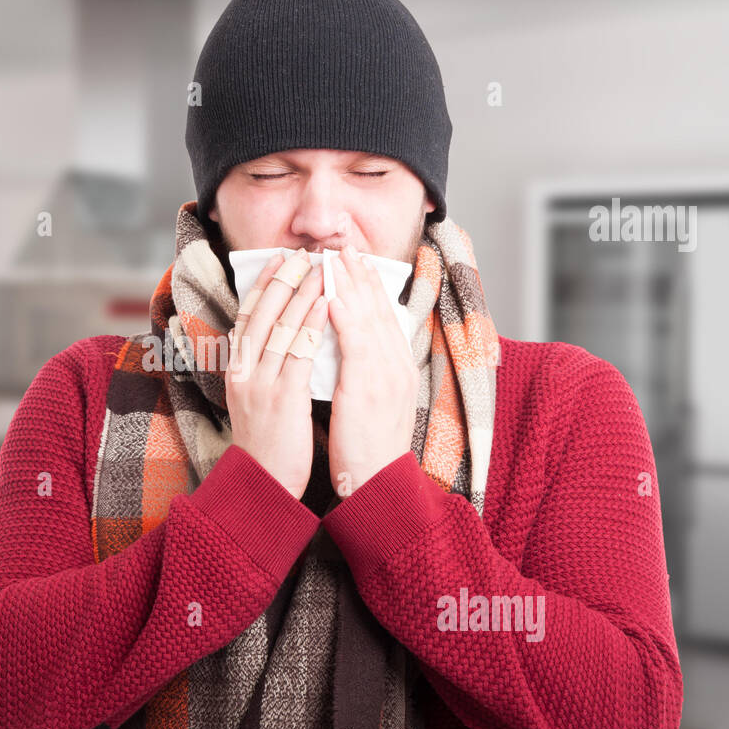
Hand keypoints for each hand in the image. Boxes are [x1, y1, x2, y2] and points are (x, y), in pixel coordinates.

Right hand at [225, 248, 329, 499]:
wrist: (262, 485)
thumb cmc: (268, 444)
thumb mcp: (256, 401)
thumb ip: (265, 370)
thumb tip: (279, 341)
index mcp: (238, 371)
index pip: (248, 317)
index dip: (264, 286)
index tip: (280, 260)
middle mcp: (244, 372)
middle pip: (262, 314)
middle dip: (283, 280)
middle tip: (303, 253)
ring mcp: (260, 384)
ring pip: (280, 328)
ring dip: (302, 294)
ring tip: (320, 269)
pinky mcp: (281, 399)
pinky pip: (298, 354)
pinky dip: (313, 325)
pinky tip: (327, 306)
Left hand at [326, 244, 417, 497]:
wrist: (377, 482)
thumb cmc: (369, 448)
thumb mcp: (373, 402)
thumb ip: (366, 372)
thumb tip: (353, 350)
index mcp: (398, 368)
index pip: (384, 316)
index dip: (370, 286)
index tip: (355, 262)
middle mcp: (396, 365)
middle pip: (379, 309)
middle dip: (361, 275)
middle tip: (345, 246)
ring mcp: (385, 374)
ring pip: (367, 318)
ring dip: (349, 285)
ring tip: (334, 258)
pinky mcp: (368, 387)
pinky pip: (355, 343)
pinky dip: (344, 316)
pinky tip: (330, 296)